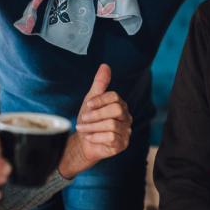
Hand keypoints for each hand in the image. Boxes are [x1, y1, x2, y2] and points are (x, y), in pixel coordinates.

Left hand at [58, 64, 131, 178]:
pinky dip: (96, 137)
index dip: (99, 100)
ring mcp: (125, 131)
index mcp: (120, 104)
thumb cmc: (88, 120)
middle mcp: (126, 117)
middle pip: (116, 109)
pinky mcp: (122, 144)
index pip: (115, 96)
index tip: (87, 105)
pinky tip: (90, 137)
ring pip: (111, 124)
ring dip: (92, 127)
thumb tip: (105, 66)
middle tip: (84, 118)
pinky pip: (110, 138)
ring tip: (84, 129)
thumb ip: (99, 84)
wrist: (83, 143)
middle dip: (96, 114)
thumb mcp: (91, 100)